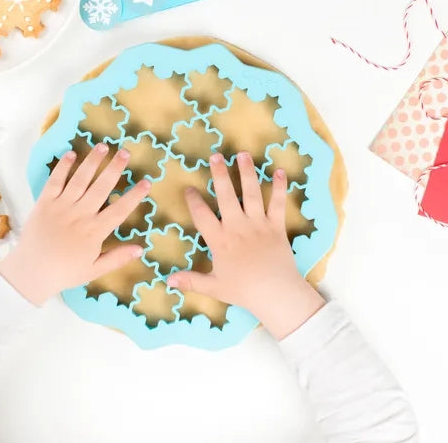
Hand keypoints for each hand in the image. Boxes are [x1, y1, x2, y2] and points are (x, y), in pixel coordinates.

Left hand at [0, 144, 149, 304]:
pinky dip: (63, 166)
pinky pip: (55, 181)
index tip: (147, 182)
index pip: (120, 210)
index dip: (134, 195)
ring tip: (103, 146)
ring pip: (80, 179)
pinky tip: (72, 154)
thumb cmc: (64, 272)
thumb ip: (117, 258)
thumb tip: (141, 248)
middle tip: (125, 152)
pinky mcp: (44, 202)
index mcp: (94, 232)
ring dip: (92, 161)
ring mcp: (61, 207)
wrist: (30, 272)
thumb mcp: (94, 271)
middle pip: (101, 187)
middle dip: (115, 168)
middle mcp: (80, 215)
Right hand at [166, 152, 324, 339]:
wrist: (276, 294)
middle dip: (219, 174)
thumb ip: (191, 281)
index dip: (193, 200)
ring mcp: (258, 224)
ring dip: (247, 172)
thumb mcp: (214, 287)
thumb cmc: (244, 291)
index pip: (201, 215)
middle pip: (226, 195)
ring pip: (251, 193)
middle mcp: (237, 227)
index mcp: (220, 240)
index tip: (189, 188)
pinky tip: (280, 172)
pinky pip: (278, 203)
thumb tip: (167, 281)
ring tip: (243, 154)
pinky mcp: (277, 226)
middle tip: (215, 156)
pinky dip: (280, 187)